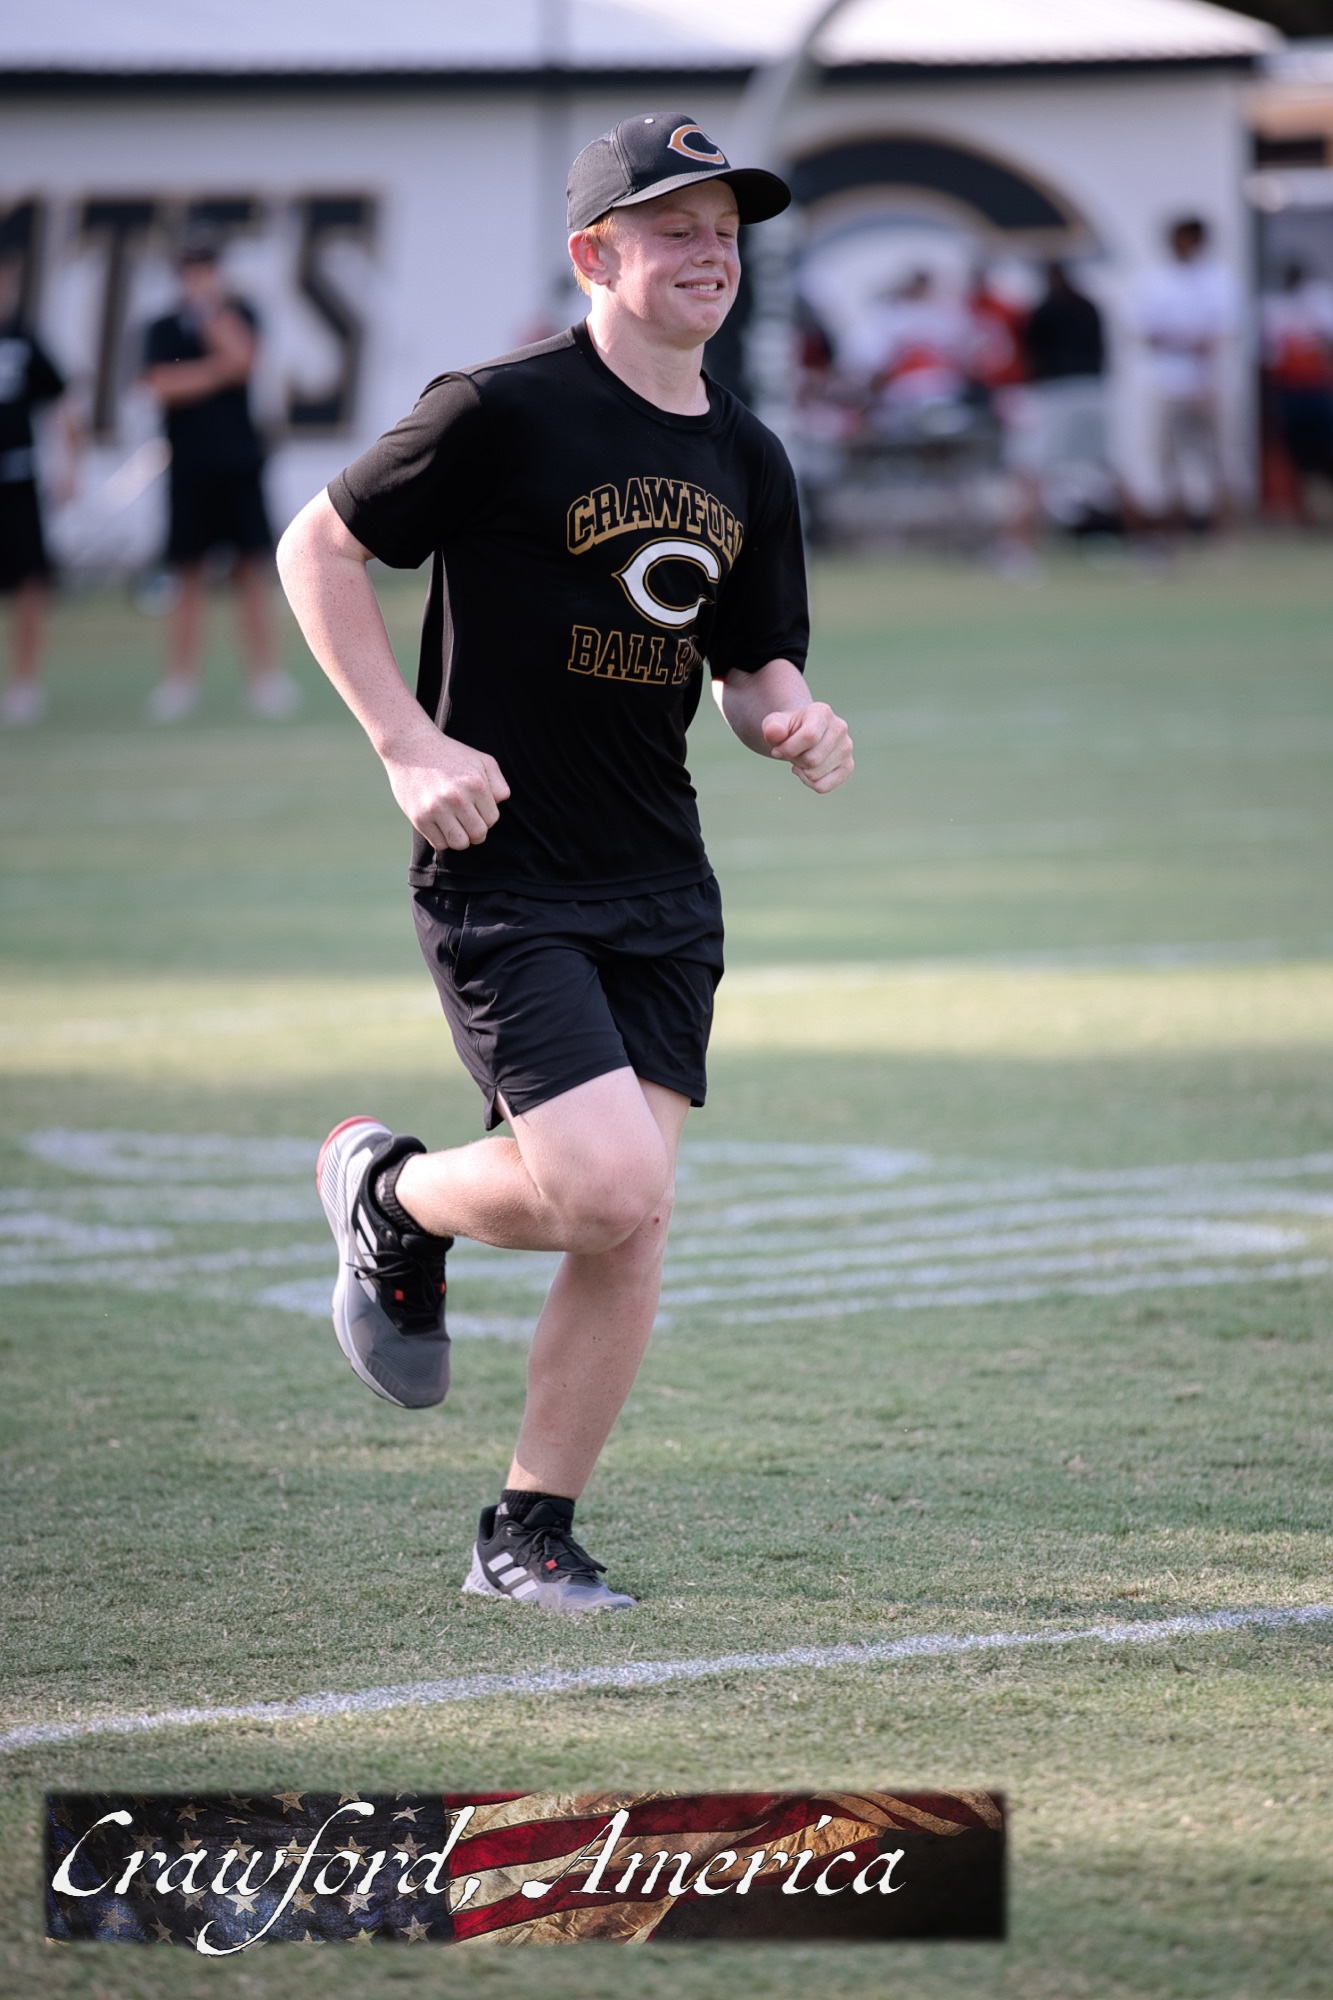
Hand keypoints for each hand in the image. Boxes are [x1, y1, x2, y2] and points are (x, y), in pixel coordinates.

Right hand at [384, 731, 510, 849]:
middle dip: (475, 830)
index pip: (492, 819)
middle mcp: (457, 798)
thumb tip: (499, 806)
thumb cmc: (450, 754)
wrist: (409, 746)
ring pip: (460, 844)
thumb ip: (498, 784)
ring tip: (455, 824)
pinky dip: (442, 838)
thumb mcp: (481, 760)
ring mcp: (436, 809)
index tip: (475, 807)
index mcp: (476, 784)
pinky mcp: (419, 818)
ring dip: (460, 838)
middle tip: (466, 819)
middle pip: (478, 835)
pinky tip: (439, 823)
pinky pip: (439, 844)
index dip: (485, 816)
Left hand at [760, 703, 853, 793]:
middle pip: (812, 759)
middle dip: (795, 760)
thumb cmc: (788, 729)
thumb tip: (773, 733)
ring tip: (802, 758)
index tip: (778, 750)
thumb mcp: (775, 724)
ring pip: (816, 775)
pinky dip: (810, 783)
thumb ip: (772, 728)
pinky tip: (808, 770)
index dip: (789, 749)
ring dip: (802, 771)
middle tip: (794, 752)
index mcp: (822, 712)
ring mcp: (846, 748)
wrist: (801, 735)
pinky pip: (823, 787)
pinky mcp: (848, 766)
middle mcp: (840, 728)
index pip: (810, 736)